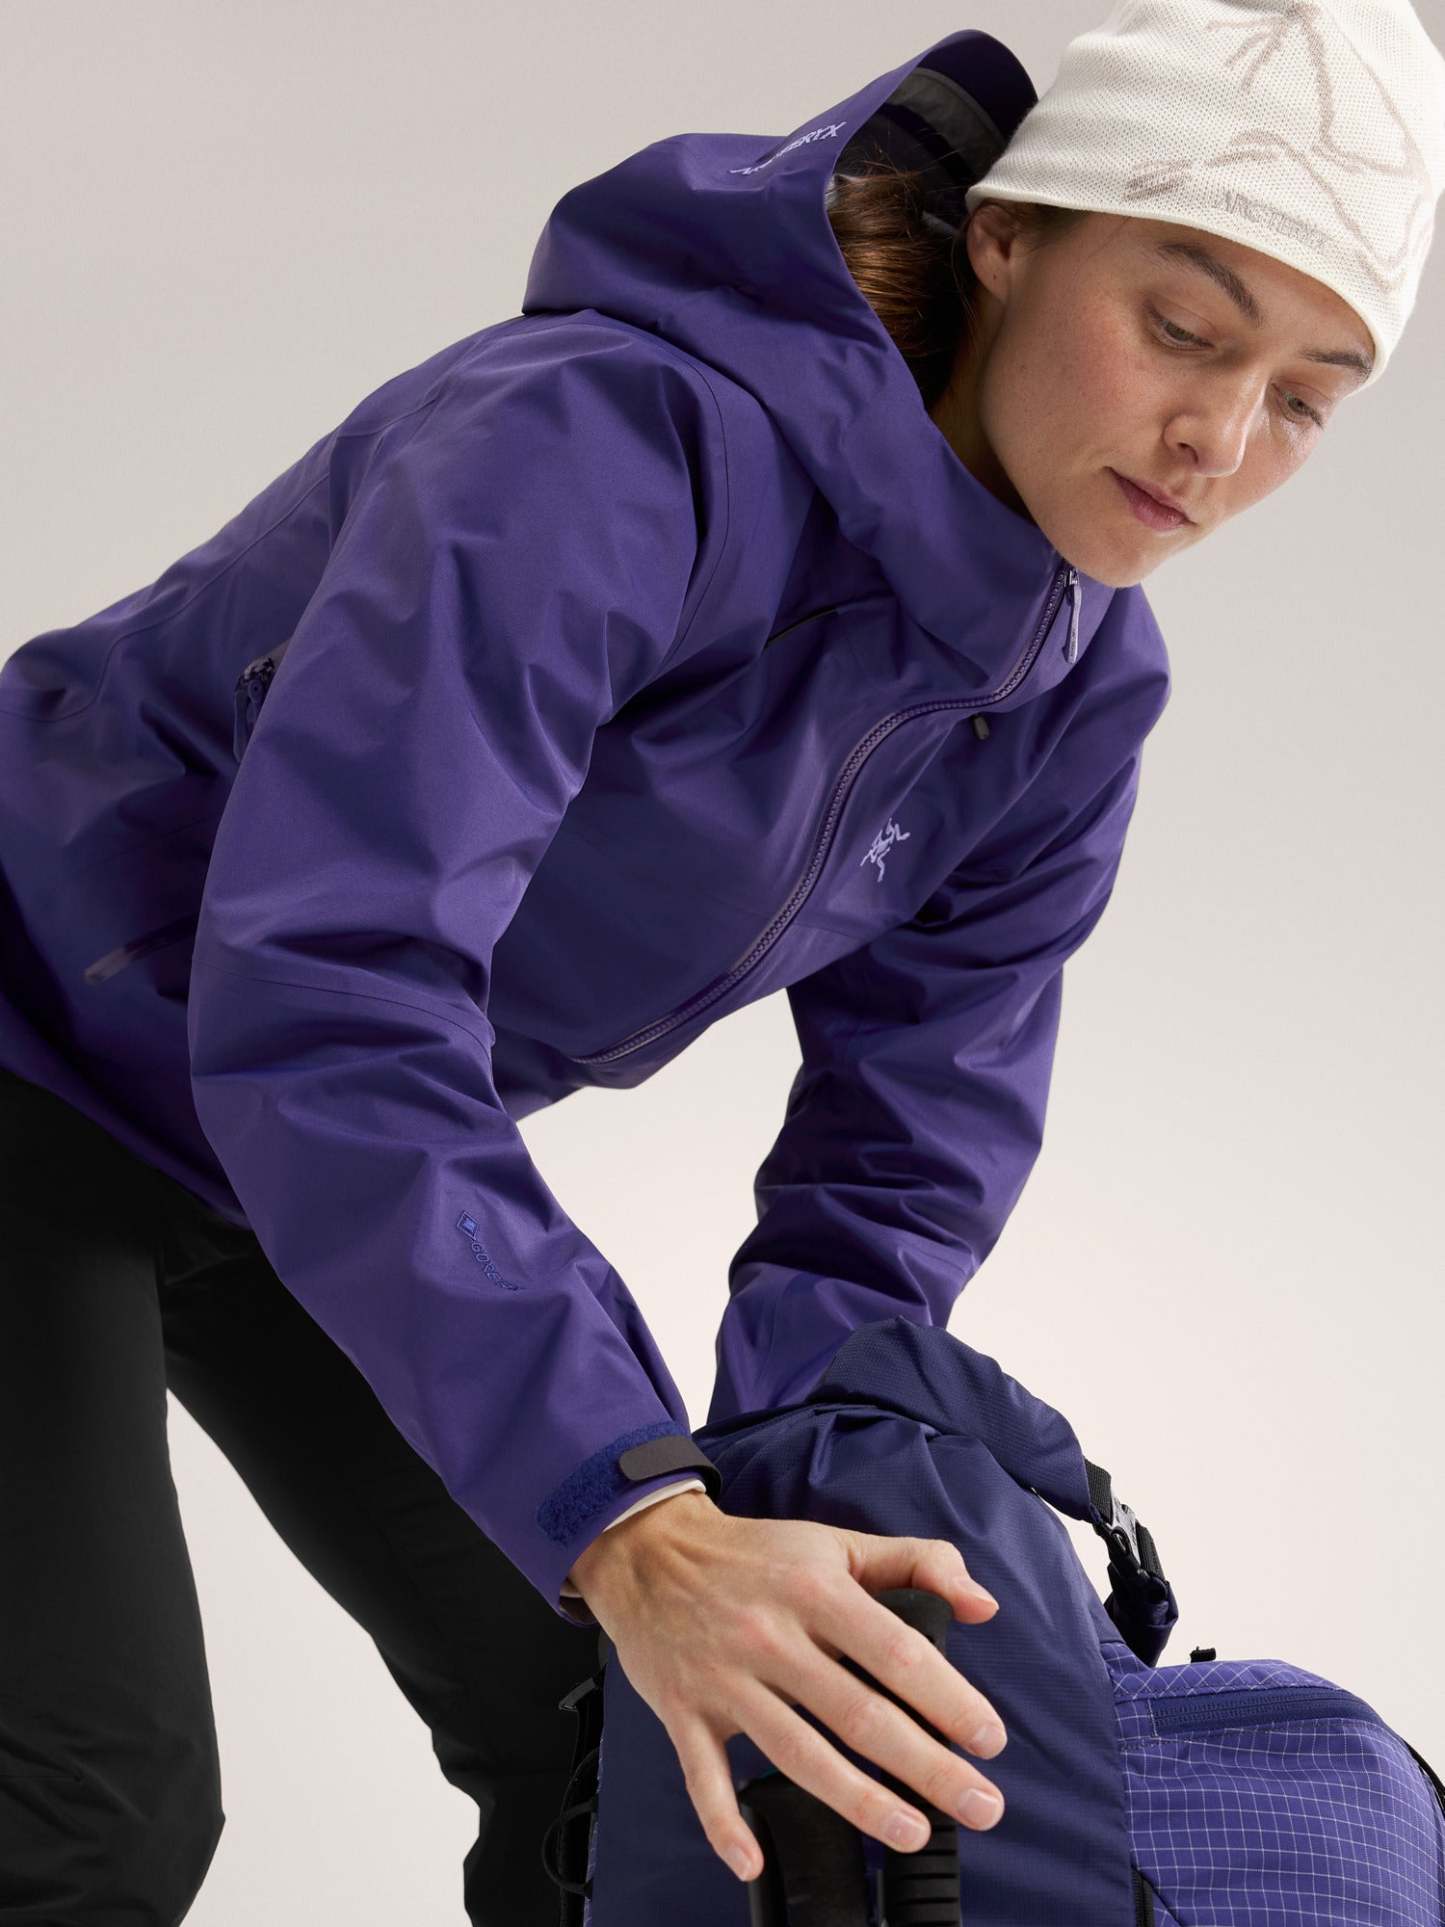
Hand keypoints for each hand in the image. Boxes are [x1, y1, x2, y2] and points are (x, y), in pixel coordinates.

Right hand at [567, 1492, 1005, 1884]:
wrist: (649, 1551)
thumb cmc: (756, 1556)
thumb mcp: (837, 1543)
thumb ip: (918, 1564)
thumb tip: (984, 1604)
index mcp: (816, 1590)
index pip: (896, 1651)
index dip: (949, 1700)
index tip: (989, 1739)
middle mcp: (772, 1637)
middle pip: (858, 1714)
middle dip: (927, 1767)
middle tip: (979, 1805)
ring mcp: (726, 1679)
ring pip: (797, 1753)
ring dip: (859, 1801)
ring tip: (913, 1832)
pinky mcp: (685, 1712)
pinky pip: (703, 1777)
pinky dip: (724, 1823)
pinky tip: (754, 1857)